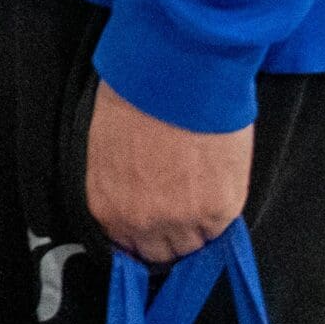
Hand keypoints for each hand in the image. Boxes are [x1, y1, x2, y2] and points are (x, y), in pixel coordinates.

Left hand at [85, 81, 253, 264]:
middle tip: (174, 211)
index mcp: (105, 202)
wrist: (175, 71)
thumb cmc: (134, 90)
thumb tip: (131, 185)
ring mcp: (181, 220)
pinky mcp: (219, 210)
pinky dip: (216, 219)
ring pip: (190, 248)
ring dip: (193, 231)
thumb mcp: (106, 137)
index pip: (122, 244)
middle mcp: (140, 221)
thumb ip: (116, 177)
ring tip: (196, 200)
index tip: (147, 222)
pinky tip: (213, 193)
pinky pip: (218, 233)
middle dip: (164, 235)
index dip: (138, 232)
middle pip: (156, 252)